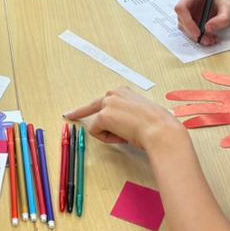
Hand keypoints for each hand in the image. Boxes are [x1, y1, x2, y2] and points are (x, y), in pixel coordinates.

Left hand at [65, 87, 184, 150]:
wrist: (161, 130)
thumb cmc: (158, 125)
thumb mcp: (142, 113)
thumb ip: (128, 114)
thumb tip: (123, 124)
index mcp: (124, 92)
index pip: (103, 100)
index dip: (91, 108)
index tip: (77, 111)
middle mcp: (114, 94)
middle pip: (91, 107)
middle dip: (80, 113)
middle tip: (68, 115)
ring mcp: (107, 103)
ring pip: (97, 123)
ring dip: (108, 133)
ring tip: (126, 136)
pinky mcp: (103, 115)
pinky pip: (96, 132)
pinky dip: (107, 139)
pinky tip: (122, 137)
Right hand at [174, 0, 229, 45]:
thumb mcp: (229, 6)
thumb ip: (222, 18)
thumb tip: (207, 29)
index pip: (181, 8)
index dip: (187, 22)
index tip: (198, 33)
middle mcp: (186, 0)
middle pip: (182, 19)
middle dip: (193, 33)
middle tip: (208, 40)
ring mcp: (187, 8)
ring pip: (184, 26)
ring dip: (196, 36)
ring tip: (212, 39)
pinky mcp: (189, 16)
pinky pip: (189, 28)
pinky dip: (199, 35)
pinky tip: (210, 36)